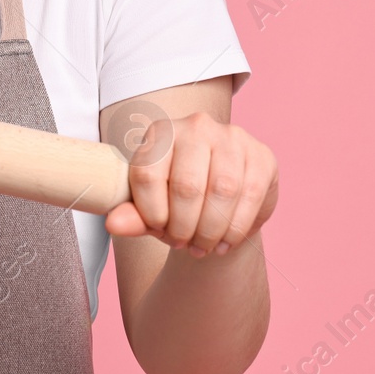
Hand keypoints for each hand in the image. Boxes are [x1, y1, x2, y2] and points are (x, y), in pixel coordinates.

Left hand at [104, 111, 278, 257]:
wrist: (220, 201)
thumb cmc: (177, 202)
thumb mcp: (151, 208)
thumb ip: (132, 215)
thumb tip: (113, 224)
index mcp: (160, 132)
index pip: (147, 175)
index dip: (150, 213)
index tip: (158, 230)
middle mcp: (196, 126)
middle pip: (187, 186)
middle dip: (183, 227)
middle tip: (182, 244)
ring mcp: (232, 137)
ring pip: (222, 192)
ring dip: (210, 231)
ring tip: (203, 246)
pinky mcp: (261, 156)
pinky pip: (249, 196)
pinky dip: (235, 229)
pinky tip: (224, 242)